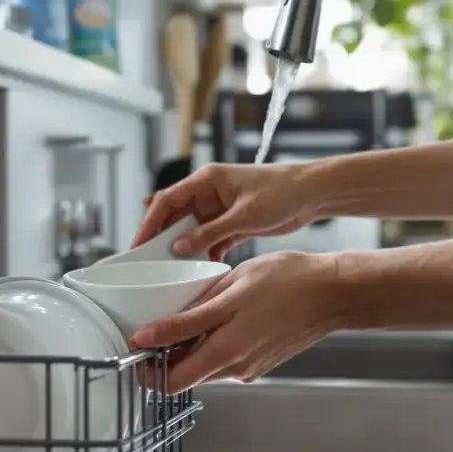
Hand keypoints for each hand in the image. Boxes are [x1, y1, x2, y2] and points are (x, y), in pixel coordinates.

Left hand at [130, 252, 348, 392]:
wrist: (335, 292)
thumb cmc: (288, 285)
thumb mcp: (228, 295)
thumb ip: (185, 321)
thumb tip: (146, 338)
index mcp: (225, 354)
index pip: (171, 384)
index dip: (146, 372)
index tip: (133, 352)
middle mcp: (237, 368)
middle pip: (186, 373)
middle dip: (165, 355)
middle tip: (155, 325)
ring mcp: (250, 366)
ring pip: (206, 363)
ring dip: (190, 345)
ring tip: (189, 312)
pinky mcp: (260, 358)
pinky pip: (225, 356)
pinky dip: (213, 341)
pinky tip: (217, 314)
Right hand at [134, 163, 323, 261]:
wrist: (313, 194)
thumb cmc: (282, 192)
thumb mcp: (243, 215)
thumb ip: (209, 232)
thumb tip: (179, 247)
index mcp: (207, 180)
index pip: (167, 200)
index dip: (149, 221)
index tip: (139, 243)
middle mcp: (209, 194)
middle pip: (176, 217)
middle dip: (162, 238)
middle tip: (148, 262)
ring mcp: (220, 210)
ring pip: (192, 231)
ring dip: (184, 249)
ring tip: (171, 270)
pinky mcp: (233, 224)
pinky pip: (210, 240)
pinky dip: (205, 254)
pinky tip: (200, 270)